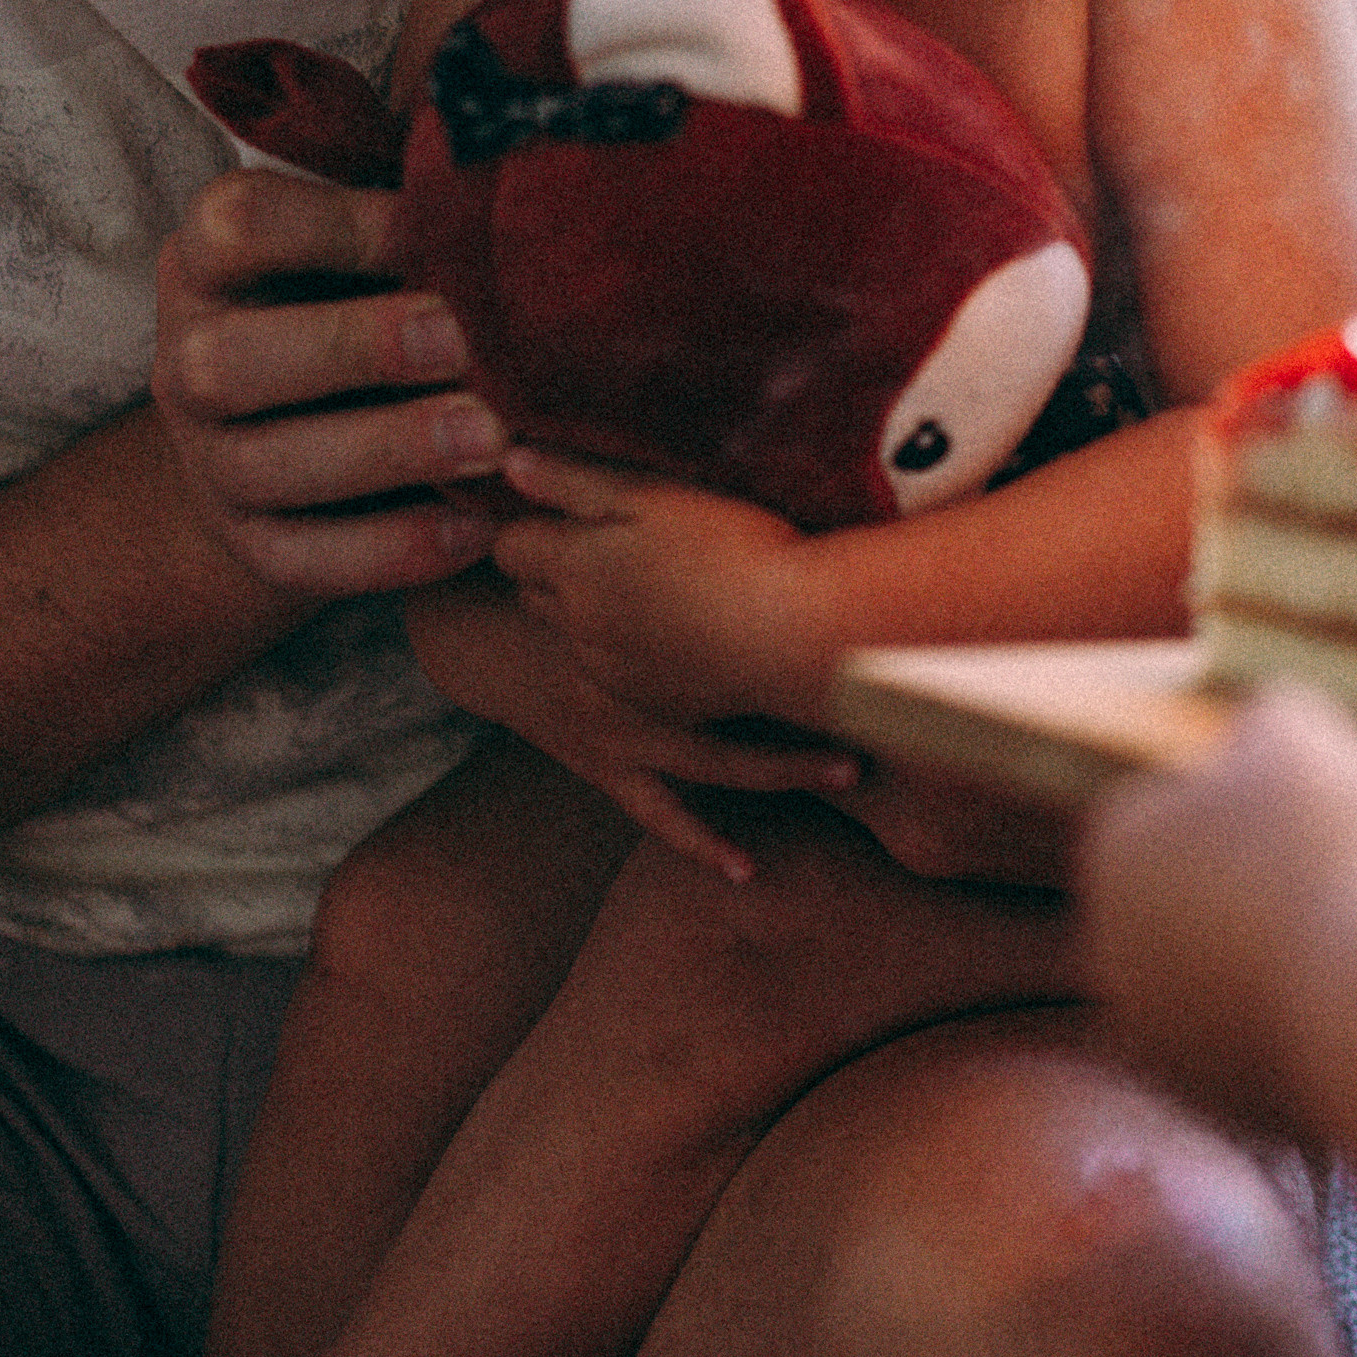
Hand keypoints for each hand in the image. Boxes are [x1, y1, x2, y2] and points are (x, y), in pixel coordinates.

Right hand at [152, 166, 508, 594]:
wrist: (299, 423)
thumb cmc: (356, 295)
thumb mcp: (366, 239)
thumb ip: (415, 205)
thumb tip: (508, 165)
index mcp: (210, 261)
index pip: (239, 228)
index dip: (335, 225)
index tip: (432, 229)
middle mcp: (186, 358)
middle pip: (232, 359)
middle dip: (353, 348)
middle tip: (462, 343)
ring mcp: (208, 460)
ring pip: (268, 465)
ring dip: (385, 450)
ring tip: (492, 439)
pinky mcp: (248, 541)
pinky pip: (306, 557)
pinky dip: (392, 549)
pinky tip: (478, 528)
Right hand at [404, 558, 860, 881]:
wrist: (475, 630)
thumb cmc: (551, 570)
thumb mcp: (602, 531)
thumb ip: (668, 519)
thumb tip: (750, 486)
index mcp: (648, 618)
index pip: (738, 620)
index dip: (801, 619)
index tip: (866, 622)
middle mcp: (641, 679)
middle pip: (743, 693)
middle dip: (812, 697)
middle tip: (881, 697)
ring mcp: (623, 730)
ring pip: (715, 760)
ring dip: (783, 768)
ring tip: (847, 773)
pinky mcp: (602, 765)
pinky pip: (658, 812)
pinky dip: (701, 843)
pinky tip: (745, 871)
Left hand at [492, 450, 835, 732]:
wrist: (795, 631)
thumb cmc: (730, 546)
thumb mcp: (650, 493)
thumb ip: (573, 481)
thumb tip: (511, 463)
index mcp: (573, 569)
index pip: (508, 547)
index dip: (532, 524)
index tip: (564, 512)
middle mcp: (578, 628)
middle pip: (533, 594)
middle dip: (556, 570)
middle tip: (612, 542)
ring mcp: (612, 672)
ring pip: (574, 636)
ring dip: (592, 612)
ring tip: (653, 582)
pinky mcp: (650, 701)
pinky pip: (617, 672)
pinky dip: (632, 649)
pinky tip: (681, 623)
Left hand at [1077, 687, 1356, 1136]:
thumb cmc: (1331, 850)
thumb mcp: (1303, 733)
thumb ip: (1267, 723)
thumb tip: (1261, 734)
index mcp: (1113, 848)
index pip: (1167, 811)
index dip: (1242, 807)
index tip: (1309, 817)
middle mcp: (1110, 947)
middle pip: (1190, 900)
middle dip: (1249, 891)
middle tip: (1339, 878)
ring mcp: (1159, 1034)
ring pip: (1225, 977)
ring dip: (1275, 962)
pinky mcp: (1216, 1105)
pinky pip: (1263, 1045)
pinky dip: (1300, 1028)